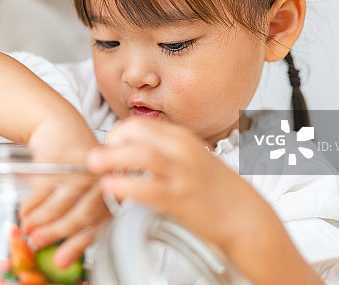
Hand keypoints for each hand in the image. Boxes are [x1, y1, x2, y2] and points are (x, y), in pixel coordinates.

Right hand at [18, 124, 108, 267]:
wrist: (61, 126)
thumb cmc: (70, 165)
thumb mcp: (78, 193)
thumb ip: (73, 220)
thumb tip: (60, 259)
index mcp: (112, 192)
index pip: (99, 224)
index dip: (78, 245)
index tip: (59, 260)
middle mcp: (103, 179)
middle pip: (82, 214)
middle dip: (55, 232)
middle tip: (35, 241)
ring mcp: (86, 167)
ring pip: (64, 201)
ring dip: (40, 218)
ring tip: (26, 224)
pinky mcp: (66, 156)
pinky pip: (48, 186)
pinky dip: (33, 202)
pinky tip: (25, 209)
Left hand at [85, 117, 247, 248]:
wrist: (244, 214)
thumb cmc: (214, 189)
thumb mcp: (189, 159)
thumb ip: (161, 152)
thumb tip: (126, 153)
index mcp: (180, 137)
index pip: (137, 124)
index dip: (115, 135)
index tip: (107, 150)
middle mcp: (181, 149)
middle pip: (134, 133)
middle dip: (109, 143)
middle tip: (94, 159)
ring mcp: (181, 173)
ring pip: (139, 156)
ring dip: (111, 159)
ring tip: (95, 167)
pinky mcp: (180, 198)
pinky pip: (146, 188)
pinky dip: (123, 186)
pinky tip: (111, 188)